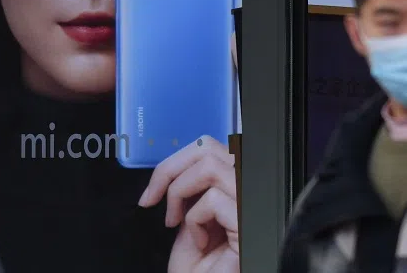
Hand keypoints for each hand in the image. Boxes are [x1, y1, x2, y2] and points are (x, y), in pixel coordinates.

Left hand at [139, 135, 238, 272]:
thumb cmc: (199, 265)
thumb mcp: (190, 213)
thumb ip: (193, 183)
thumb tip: (176, 161)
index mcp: (237, 183)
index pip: (210, 146)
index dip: (176, 160)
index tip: (154, 188)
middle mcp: (250, 189)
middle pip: (209, 146)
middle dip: (171, 169)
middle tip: (154, 198)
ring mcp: (253, 205)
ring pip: (210, 167)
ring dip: (179, 192)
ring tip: (176, 221)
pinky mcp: (250, 225)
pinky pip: (213, 200)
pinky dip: (194, 220)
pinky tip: (200, 243)